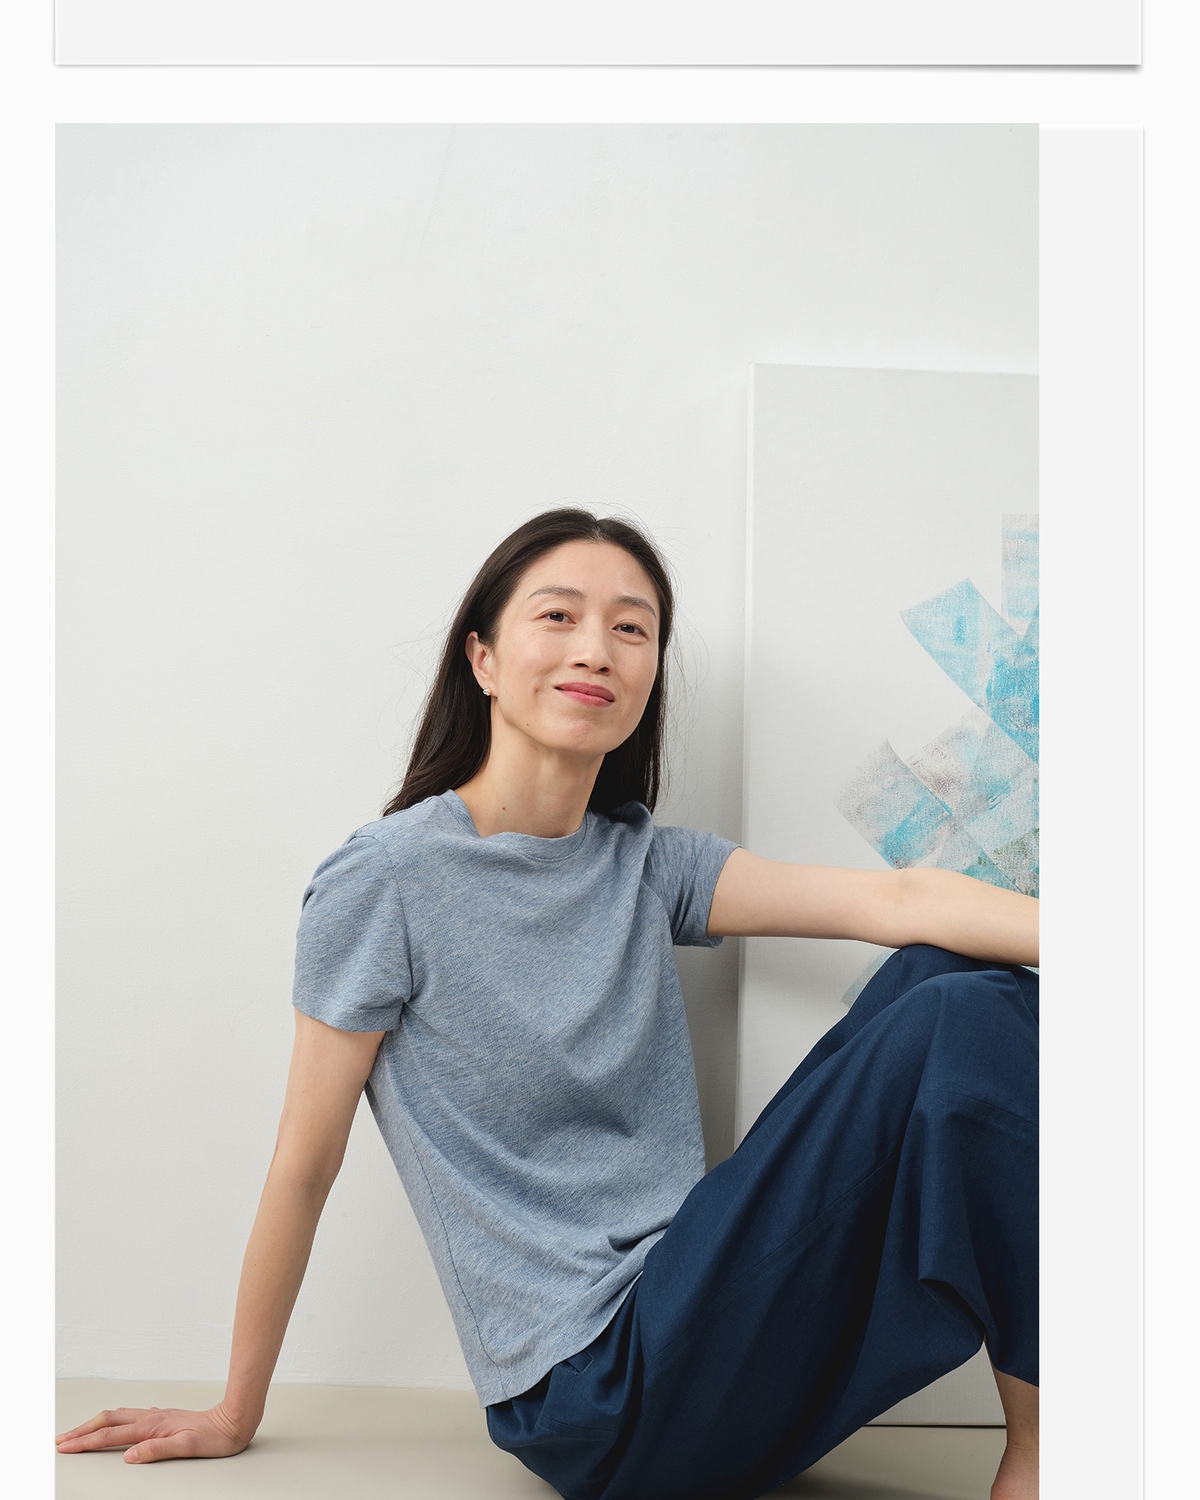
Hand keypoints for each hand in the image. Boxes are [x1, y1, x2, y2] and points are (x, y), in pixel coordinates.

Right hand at [55, 1400, 254, 1462]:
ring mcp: (157, 1415)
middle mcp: (151, 1418)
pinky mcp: (163, 1417)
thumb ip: (156, 1451)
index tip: (64, 1447)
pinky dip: (113, 1420)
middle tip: (61, 1439)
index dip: (85, 1442)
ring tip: (79, 1431)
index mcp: (152, 1427)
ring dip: (95, 1423)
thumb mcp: (187, 1447)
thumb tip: (129, 1456)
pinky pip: (130, 1415)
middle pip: (108, 1421)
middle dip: (82, 1431)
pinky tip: (114, 1423)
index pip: (110, 1435)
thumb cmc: (214, 1437)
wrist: (234, 1420)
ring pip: (118, 1415)